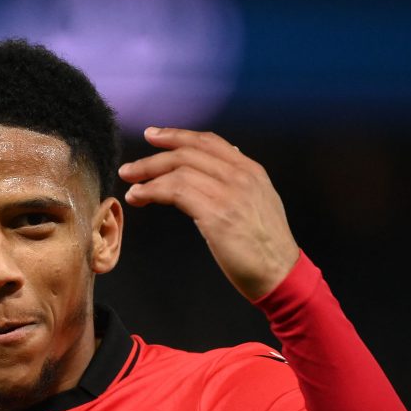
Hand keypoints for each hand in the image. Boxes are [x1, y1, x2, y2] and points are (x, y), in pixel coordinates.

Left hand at [118, 127, 298, 300]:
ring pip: (179, 170)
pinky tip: (140, 198)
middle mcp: (241, 176)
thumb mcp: (258, 203)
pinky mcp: (217, 214)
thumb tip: (217, 166)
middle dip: (154, 156)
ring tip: (130, 186)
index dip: (177, 135)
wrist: (281, 274)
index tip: (153, 136)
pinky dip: (152, 191)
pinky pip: (176, 191)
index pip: (209, 141)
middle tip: (130, 167)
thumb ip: (238, 183)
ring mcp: (230, 193)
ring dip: (148, 175)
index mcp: (251, 171)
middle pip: (189, 152)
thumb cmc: (265, 247)